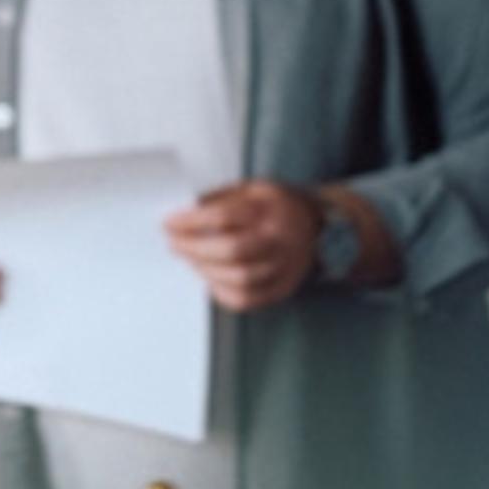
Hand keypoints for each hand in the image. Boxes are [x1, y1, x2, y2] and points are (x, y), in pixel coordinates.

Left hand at [165, 181, 321, 311]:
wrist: (319, 226)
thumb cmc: (275, 206)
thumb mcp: (251, 188)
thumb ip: (219, 198)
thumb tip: (184, 213)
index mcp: (270, 208)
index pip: (223, 217)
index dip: (190, 222)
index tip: (169, 224)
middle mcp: (280, 239)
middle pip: (232, 250)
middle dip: (194, 248)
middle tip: (174, 244)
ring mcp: (285, 266)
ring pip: (240, 278)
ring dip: (206, 270)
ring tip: (191, 259)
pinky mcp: (283, 287)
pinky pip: (248, 299)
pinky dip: (222, 292)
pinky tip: (210, 278)